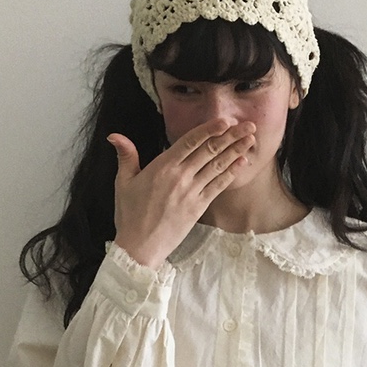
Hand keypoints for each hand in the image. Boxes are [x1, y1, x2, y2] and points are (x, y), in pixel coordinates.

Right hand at [106, 118, 255, 269]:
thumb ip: (126, 156)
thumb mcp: (123, 182)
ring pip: (217, 166)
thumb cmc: (130, 215)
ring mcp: (191, 193)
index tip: (224, 120)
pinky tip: (241, 162)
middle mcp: (180, 177)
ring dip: (236, 151)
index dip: (209, 129)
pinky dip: (230, 173)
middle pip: (209, 151)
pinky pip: (218, 186)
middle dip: (230, 136)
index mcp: (162, 167)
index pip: (190, 141)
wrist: (140, 246)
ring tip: (251, 139)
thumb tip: (115, 136)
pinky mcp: (198, 207)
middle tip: (248, 124)